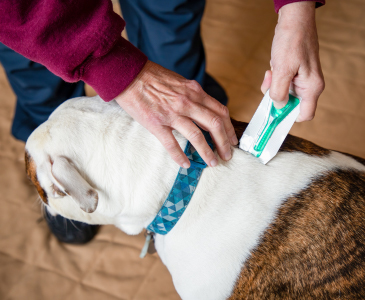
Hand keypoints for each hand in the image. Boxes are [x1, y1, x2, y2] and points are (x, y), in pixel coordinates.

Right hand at [115, 61, 237, 167]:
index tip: (232, 140)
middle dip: (224, 143)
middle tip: (227, 156)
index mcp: (194, 91)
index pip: (220, 111)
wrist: (127, 74)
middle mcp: (187, 102)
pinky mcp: (156, 123)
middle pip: (214, 125)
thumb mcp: (180, 82)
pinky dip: (180, 156)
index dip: (229, 128)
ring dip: (207, 152)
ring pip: (197, 136)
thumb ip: (194, 97)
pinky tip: (185, 164)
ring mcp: (172, 113)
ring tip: (212, 163)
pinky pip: (172, 144)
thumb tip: (205, 112)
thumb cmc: (152, 77)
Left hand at [261, 1, 324, 121]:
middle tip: (269, 84)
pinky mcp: (296, 72)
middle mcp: (310, 85)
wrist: (294, 18)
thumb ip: (279, 92)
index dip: (289, 117)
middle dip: (277, 97)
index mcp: (312, 87)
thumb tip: (278, 105)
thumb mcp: (282, 69)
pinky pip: (283, 83)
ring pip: (285, 93)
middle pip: (292, 105)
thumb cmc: (292, 40)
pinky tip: (272, 68)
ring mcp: (303, 79)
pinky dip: (275, 79)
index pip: (305, 115)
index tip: (275, 114)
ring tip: (271, 72)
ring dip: (274, 86)